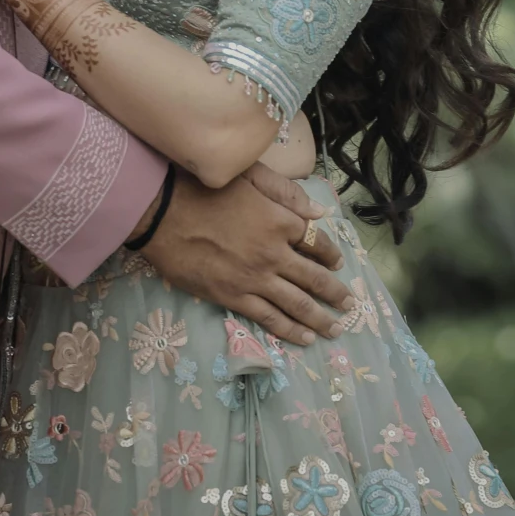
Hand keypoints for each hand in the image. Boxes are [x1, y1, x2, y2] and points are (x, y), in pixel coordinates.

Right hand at [141, 170, 353, 346]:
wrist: (164, 213)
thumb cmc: (205, 189)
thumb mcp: (252, 177)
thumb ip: (287, 194)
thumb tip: (319, 213)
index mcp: (281, 222)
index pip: (317, 242)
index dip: (331, 254)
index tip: (339, 263)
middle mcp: (275, 254)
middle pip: (314, 278)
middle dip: (335, 294)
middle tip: (350, 305)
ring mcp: (255, 279)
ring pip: (297, 304)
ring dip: (320, 318)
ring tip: (336, 328)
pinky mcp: (233, 297)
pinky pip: (268, 318)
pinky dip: (289, 330)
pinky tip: (304, 338)